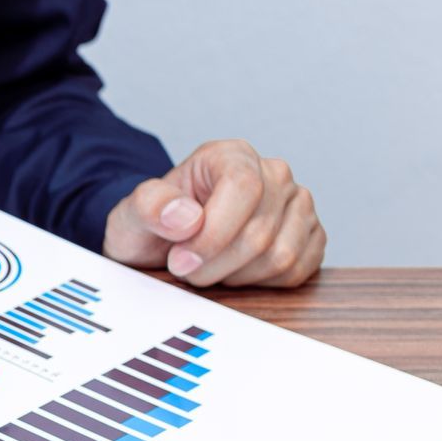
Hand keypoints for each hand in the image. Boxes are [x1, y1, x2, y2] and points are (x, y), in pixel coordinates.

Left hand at [103, 140, 324, 286]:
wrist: (166, 242)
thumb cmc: (155, 225)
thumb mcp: (131, 215)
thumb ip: (148, 206)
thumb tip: (186, 216)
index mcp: (232, 156)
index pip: (243, 188)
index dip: (212, 234)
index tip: (179, 260)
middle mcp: (274, 175)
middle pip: (260, 232)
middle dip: (215, 264)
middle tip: (185, 269)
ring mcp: (297, 206)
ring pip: (281, 256)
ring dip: (236, 277)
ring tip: (208, 268)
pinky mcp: (311, 237)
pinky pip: (298, 272)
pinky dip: (261, 284)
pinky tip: (234, 273)